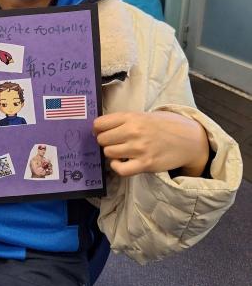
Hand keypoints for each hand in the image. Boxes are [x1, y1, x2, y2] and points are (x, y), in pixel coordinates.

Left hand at [93, 111, 209, 176]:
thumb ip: (124, 121)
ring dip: (112, 154)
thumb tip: (99, 128)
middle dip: (105, 142)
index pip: (100, 123)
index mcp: (131, 117)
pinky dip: (117, 167)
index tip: (100, 132)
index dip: (97, 129)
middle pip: (102, 139)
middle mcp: (133, 131)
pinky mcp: (146, 164)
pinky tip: (122, 163)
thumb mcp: (143, 116)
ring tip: (121, 152)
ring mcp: (139, 148)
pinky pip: (120, 169)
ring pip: (109, 153)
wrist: (189, 139)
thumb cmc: (164, 126)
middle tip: (113, 143)